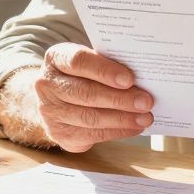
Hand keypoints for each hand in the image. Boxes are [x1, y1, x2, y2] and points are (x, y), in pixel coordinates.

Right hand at [33, 42, 154, 151]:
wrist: (56, 101)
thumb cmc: (83, 75)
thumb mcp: (90, 62)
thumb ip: (109, 65)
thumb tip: (143, 77)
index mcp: (56, 58)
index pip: (79, 61)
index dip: (105, 71)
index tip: (130, 79)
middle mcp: (47, 84)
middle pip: (86, 93)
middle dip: (120, 99)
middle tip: (146, 102)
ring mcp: (50, 111)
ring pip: (90, 117)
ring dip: (122, 118)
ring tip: (145, 117)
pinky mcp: (59, 133)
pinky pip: (91, 134)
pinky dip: (117, 131)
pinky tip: (134, 127)